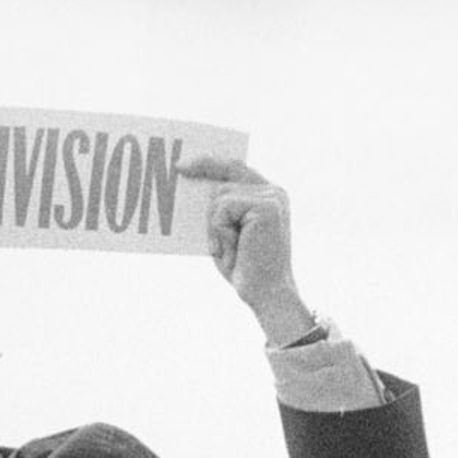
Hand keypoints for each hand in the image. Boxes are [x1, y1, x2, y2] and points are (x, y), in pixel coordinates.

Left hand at [178, 156, 314, 342]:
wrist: (266, 294)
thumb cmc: (245, 268)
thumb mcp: (226, 233)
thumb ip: (218, 211)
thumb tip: (194, 189)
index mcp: (268, 196)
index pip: (236, 168)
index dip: (210, 163)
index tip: (183, 165)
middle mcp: (274, 192)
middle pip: (224, 179)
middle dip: (210, 209)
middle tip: (217, 233)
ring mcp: (271, 197)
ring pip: (220, 196)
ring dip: (216, 227)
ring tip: (232, 251)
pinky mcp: (265, 206)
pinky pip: (223, 209)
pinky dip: (220, 232)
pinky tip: (234, 250)